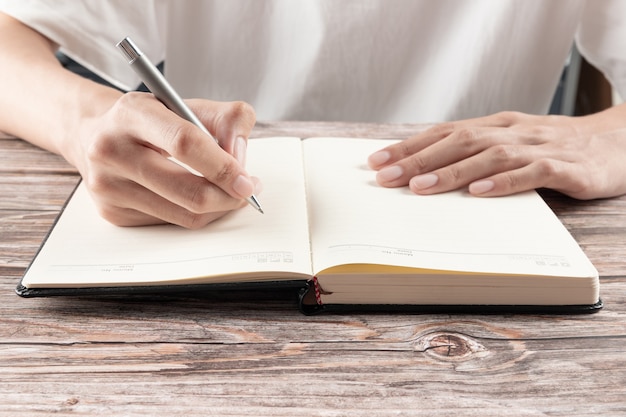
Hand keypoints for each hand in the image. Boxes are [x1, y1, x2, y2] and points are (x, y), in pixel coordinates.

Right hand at [68, 92, 257, 227]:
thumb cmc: (150, 121)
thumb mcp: (186, 104)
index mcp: (132, 114)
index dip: (223, 166)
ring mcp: (108, 185)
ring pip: (183, 214)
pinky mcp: (111, 212)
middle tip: (247, 192)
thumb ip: (227, 119)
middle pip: (186, 190)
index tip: (248, 180)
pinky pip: (170, 224)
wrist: (95, 135)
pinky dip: (194, 214)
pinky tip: (198, 198)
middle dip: (227, 197)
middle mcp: (112, 149)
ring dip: (217, 209)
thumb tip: (241, 157)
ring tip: (229, 193)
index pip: (185, 143)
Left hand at [368, 110, 625, 199]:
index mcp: (495, 126)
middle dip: (419, 159)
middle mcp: (512, 132)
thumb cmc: (553, 148)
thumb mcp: (510, 145)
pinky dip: (504, 182)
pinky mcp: (566, 167)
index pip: (444, 133)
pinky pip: (532, 173)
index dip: (409, 146)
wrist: (616, 142)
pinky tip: (479, 193)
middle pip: (459, 141)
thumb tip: (424, 174)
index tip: (376, 161)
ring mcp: (539, 147)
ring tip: (421, 186)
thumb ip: (474, 156)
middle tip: (386, 176)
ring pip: (490, 156)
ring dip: (452, 171)